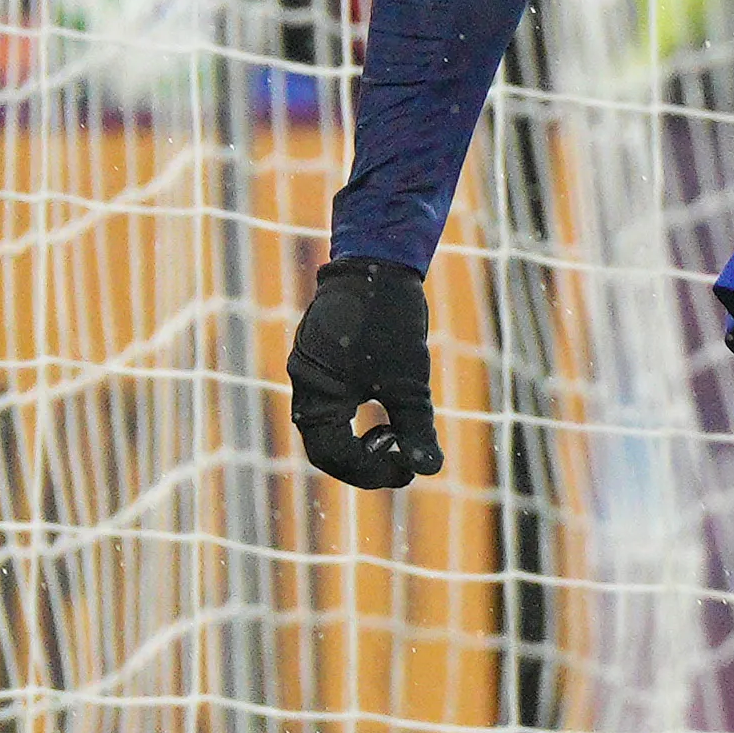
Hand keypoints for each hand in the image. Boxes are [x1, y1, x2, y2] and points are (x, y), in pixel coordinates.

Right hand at [289, 254, 443, 488]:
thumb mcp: (409, 382)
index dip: (369, 472)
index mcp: (315, 395)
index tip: (407, 469)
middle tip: (402, 458)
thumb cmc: (391, 322)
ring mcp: (308, 366)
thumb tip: (429, 469)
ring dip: (360, 435)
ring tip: (395, 430)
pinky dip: (356, 410)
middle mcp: (304, 383)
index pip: (332, 456)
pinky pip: (331, 396)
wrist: (378, 260)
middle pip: (326, 443)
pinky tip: (384, 401)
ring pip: (329, 420)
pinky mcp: (320, 352)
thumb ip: (416, 429)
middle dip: (364, 458)